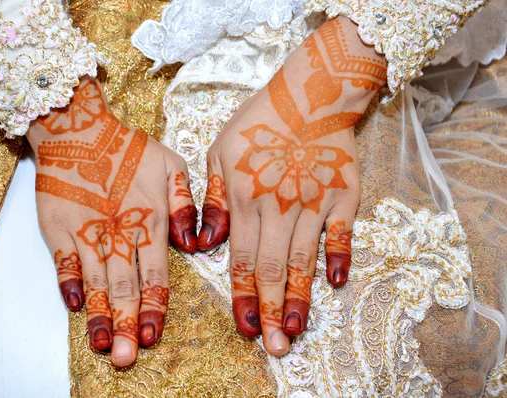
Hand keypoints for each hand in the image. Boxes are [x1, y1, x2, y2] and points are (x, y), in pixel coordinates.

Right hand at [27, 76, 197, 366]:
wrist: (79, 130)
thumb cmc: (129, 149)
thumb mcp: (171, 165)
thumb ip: (187, 203)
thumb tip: (197, 242)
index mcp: (150, 220)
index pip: (155, 273)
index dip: (153, 306)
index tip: (152, 334)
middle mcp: (119, 231)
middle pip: (124, 285)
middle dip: (125, 322)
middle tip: (125, 356)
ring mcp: (86, 231)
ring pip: (95, 280)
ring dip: (99, 313)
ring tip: (100, 342)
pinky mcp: (59, 227)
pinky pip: (63, 261)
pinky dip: (69, 283)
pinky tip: (74, 306)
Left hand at [197, 17, 386, 354]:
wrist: (310, 94)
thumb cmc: (258, 123)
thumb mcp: (219, 152)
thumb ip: (212, 200)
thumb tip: (202, 243)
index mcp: (245, 200)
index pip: (241, 259)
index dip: (242, 296)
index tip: (246, 327)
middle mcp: (278, 207)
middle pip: (273, 268)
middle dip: (271, 309)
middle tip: (274, 346)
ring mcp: (314, 203)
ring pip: (304, 259)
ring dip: (300, 296)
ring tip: (298, 327)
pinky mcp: (344, 196)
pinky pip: (342, 233)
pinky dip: (339, 257)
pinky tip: (336, 283)